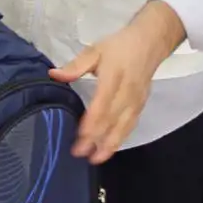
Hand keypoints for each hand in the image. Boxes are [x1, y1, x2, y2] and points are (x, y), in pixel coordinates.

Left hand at [49, 24, 169, 163]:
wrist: (149, 43)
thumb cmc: (119, 47)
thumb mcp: (95, 50)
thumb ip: (75, 66)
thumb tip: (53, 75)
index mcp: (113, 77)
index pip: (102, 104)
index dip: (91, 122)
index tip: (78, 136)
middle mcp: (126, 92)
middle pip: (112, 119)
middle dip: (96, 139)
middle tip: (79, 154)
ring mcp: (136, 101)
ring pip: (123, 126)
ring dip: (110, 144)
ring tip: (95, 159)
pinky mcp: (141, 106)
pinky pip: (131, 125)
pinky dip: (120, 139)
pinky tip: (110, 149)